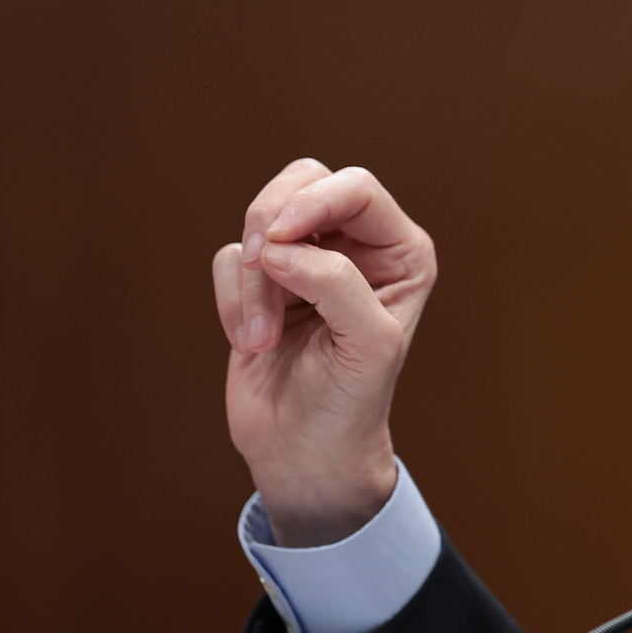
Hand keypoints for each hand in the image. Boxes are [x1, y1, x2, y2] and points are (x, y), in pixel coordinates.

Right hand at [213, 159, 436, 546]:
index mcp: (401, 251)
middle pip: (304, 181)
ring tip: (262, 337)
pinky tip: (252, 342)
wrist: (304, 452)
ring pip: (260, 219)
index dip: (315, 200)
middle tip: (263, 267)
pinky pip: (230, 259)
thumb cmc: (351, 403)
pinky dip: (232, 300)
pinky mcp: (262, 281)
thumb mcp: (367, 345)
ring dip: (251, 279)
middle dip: (271, 222)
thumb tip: (283, 245)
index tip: (277, 239)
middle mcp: (358, 245)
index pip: (357, 188)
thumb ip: (336, 284)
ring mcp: (307, 258)